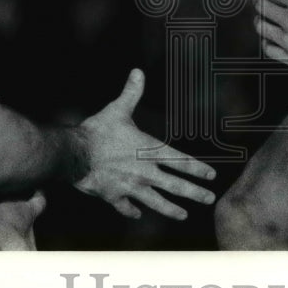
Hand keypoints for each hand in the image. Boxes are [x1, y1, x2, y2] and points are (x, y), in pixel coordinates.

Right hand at [74, 69, 215, 219]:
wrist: (75, 154)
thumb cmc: (98, 131)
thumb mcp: (118, 109)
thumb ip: (132, 93)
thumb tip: (138, 71)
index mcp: (149, 151)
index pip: (181, 161)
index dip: (198, 169)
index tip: (212, 176)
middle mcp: (145, 172)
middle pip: (175, 186)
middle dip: (195, 193)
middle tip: (209, 199)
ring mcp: (130, 187)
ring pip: (156, 202)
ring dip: (171, 209)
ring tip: (183, 215)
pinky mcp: (113, 196)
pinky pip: (126, 207)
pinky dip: (132, 211)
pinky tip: (137, 215)